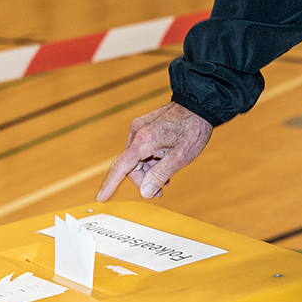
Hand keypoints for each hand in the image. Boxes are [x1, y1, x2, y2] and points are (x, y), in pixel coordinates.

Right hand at [97, 102, 212, 200]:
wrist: (199, 104)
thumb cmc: (193, 129)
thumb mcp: (180, 157)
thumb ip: (160, 175)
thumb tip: (145, 192)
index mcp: (143, 141)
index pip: (121, 167)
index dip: (110, 184)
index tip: (102, 198)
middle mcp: (137, 133)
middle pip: (131, 166)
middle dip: (144, 180)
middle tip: (162, 190)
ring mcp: (140, 128)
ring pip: (137, 159)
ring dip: (149, 171)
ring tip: (167, 177)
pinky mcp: (145, 126)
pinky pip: (142, 149)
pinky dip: (150, 160)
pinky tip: (164, 163)